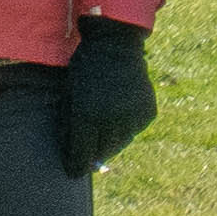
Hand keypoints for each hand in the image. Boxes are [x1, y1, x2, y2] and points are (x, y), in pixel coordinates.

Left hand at [58, 17, 157, 176]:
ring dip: (111, 139)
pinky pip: (135, 129)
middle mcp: (111, 120)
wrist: (115, 45)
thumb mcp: (69, 99)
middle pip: (101, 154)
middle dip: (93, 152)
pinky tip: (121, 110)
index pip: (81, 158)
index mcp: (86, 117)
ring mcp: (132, 116)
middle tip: (89, 145)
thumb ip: (70, 129)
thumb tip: (75, 159)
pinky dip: (128, 126)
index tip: (73, 170)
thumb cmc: (84, 71)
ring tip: (105, 121)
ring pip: (120, 143)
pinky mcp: (147, 112)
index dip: (75, 167)